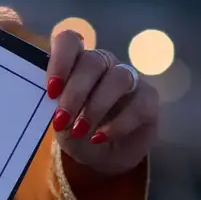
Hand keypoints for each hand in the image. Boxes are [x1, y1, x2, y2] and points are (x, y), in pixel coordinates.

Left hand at [46, 30, 159, 175]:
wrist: (101, 157)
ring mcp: (129, 78)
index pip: (69, 42)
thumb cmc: (74, 131)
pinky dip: (117, 124)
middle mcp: (103, 63)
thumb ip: (55, 106)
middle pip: (92, 62)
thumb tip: (54, 101)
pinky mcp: (149, 98)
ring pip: (118, 78)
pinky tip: (100, 137)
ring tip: (79, 131)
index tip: (51, 90)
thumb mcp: (59, 121)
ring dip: (96, 107)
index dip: (60, 61)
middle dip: (74, 93)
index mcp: (75, 61)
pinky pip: (138, 105)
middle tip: (61, 120)